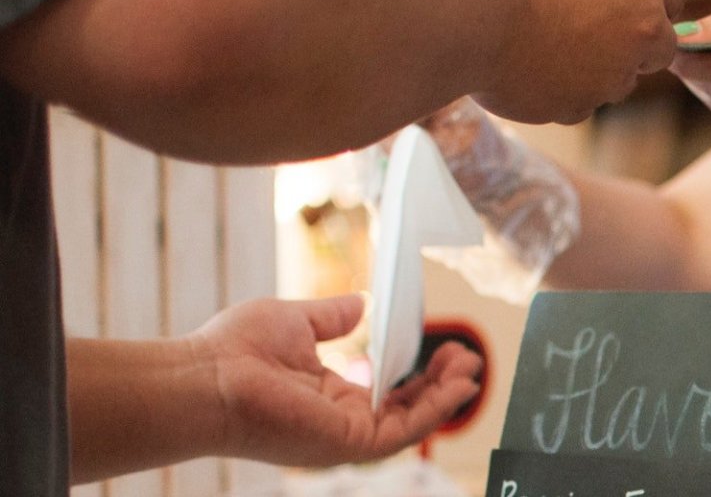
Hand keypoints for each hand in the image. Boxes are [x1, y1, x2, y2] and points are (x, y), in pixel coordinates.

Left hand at [188, 295, 481, 466]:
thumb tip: (360, 304)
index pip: (386, 392)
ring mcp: (346, 435)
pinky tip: (458, 385)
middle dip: (441, 383)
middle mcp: (340, 421)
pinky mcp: (349, 442)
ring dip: (446, 395)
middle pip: (407, 408)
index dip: (418, 372)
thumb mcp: (294, 321)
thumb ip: (331, 318)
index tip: (440, 347)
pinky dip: (436, 409)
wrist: (203, 378)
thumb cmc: (232, 352)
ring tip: (469, 365)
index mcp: (328, 397)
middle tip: (465, 356)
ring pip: (413, 422)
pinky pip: (406, 430)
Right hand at [469, 0, 688, 124]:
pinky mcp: (580, 106)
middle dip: (630, 44)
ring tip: (537, 46)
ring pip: (615, 80)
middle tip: (583, 34)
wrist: (460, 5)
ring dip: (590, 71)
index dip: (643, 0)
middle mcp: (644, 25)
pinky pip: (575, 104)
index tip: (619, 5)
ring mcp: (615, 72)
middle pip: (658, 46)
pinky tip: (521, 70)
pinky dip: (554, 94)